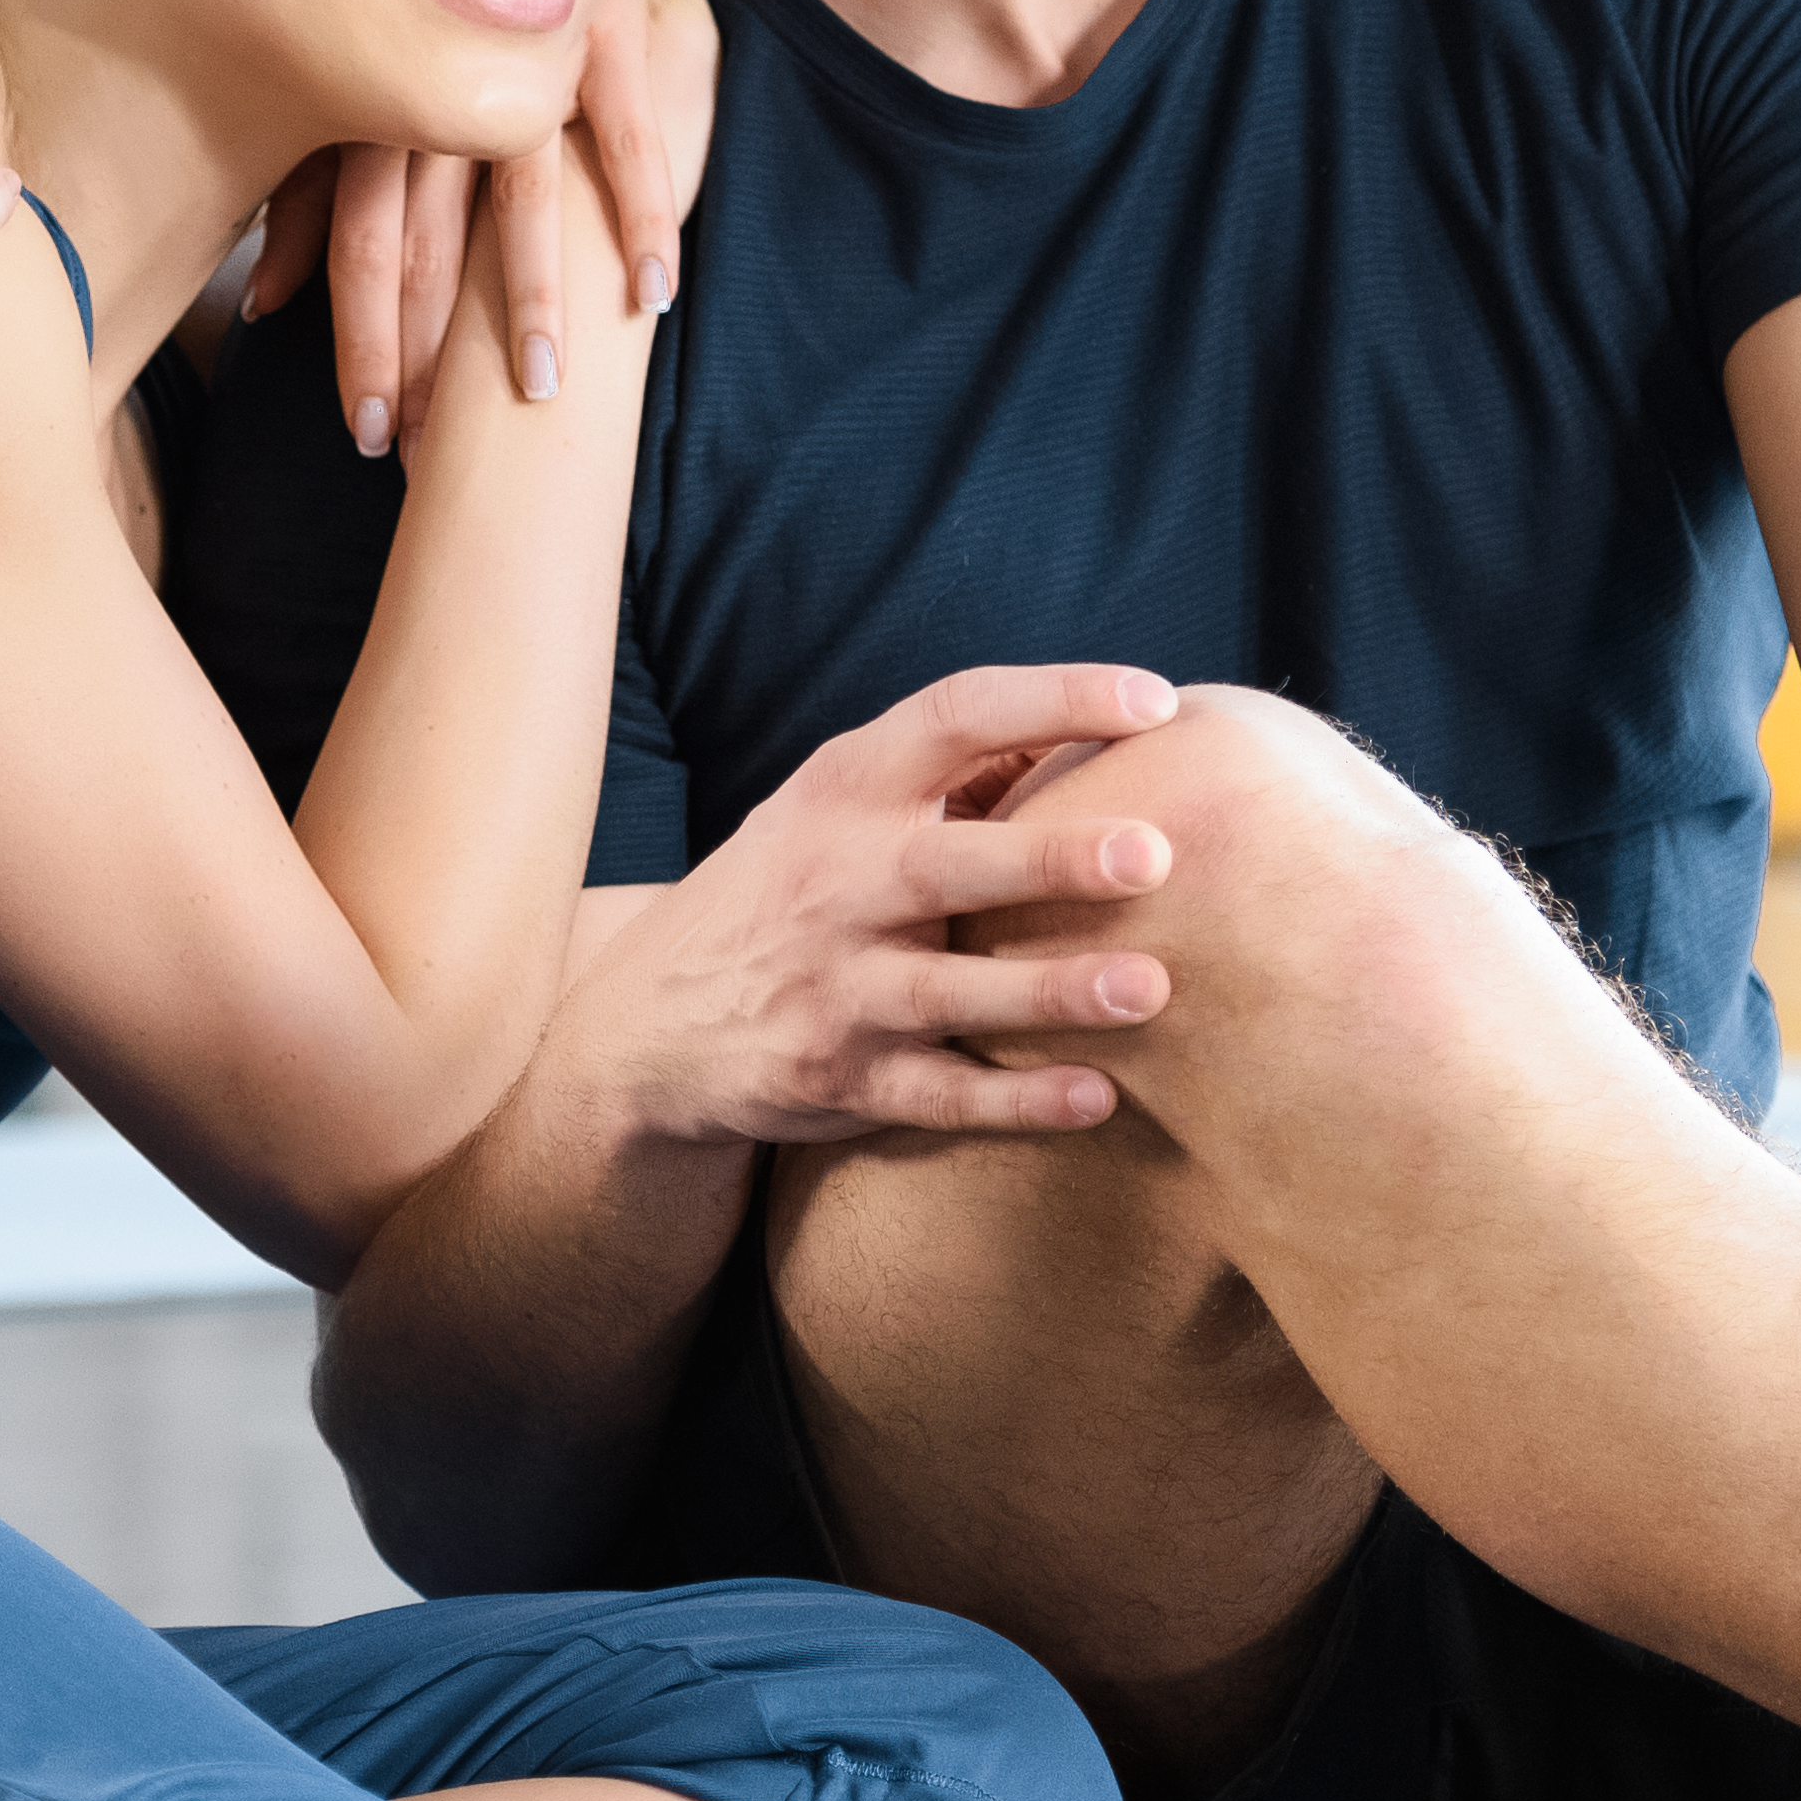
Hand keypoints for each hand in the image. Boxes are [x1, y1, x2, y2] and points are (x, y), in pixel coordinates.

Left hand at [247, 0, 718, 451]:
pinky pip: (628, 137)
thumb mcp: (354, 96)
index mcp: (379, 109)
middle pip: (428, 240)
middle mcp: (443, 89)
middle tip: (424, 443)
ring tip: (543, 388)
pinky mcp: (605, 34)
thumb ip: (311, 197)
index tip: (369, 429)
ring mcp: (526, 63)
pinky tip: (652, 292)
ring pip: (526, 199)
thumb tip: (264, 306)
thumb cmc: (418, 4)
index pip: (364, 245)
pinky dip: (640, 214)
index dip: (365, 340)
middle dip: (425, 350)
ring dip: (535, 302)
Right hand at [591, 663, 1195, 1146]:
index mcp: (846, 788)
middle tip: (1155, 854)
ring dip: (1051, 992)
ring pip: (950, 994)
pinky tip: (1098, 1097)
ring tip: (1150, 989)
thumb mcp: (832, 805)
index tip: (1155, 701)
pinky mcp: (839, 1079)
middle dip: (1051, 859)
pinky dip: (1016, 1102)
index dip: (1055, 697)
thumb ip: (950, 771)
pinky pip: (938, 1096)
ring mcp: (835, 988)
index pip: (954, 716)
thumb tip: (1103, 724)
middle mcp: (836, 882)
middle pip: (950, 865)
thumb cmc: (788, 888)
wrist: (645, 1022)